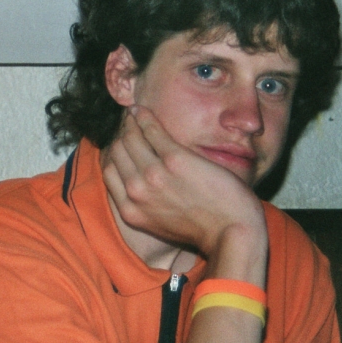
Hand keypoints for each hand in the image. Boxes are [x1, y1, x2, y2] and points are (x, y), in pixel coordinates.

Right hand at [101, 107, 265, 266]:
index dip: (116, 154)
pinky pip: (151, 130)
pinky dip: (144, 117)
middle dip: (121, 136)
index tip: (124, 145)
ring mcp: (154, 175)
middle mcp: (136, 192)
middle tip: (129, 125)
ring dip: (131, 123)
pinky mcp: (175, 159)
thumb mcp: (160, 224)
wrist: (232, 231)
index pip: (109, 171)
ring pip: (130, 138)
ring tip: (134, 114)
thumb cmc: (203, 229)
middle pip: (117, 152)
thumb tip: (139, 184)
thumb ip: (145, 204)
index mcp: (130, 210)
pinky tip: (141, 110)